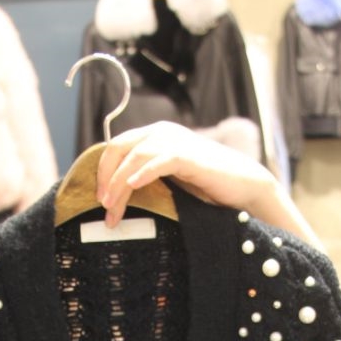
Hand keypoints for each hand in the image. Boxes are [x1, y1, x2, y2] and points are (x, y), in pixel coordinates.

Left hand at [96, 122, 322, 249]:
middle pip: (118, 149)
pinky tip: (133, 186)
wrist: (242, 186)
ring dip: (119, 183)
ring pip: (133, 157)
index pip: (115, 148)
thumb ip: (146, 177)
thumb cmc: (206, 187)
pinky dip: (142, 173)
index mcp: (153, 135)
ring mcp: (174, 141)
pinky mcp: (187, 155)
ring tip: (113, 208)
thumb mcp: (169, 179)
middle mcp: (160, 132)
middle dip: (106, 179)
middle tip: (103, 207)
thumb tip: (117, 195)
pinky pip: (157, 161)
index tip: (99, 200)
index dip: (102, 173)